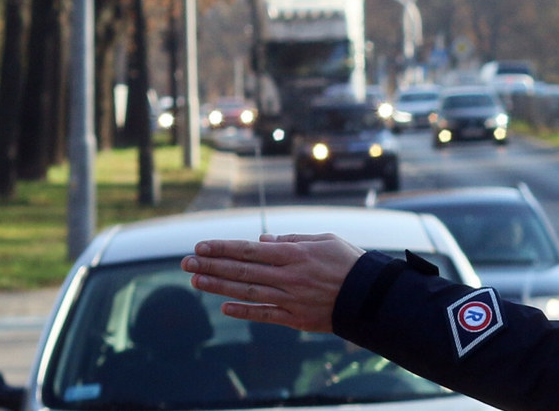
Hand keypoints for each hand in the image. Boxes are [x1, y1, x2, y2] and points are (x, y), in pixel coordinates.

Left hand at [182, 233, 365, 332]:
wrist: (372, 296)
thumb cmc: (350, 262)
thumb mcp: (324, 240)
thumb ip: (291, 240)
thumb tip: (262, 240)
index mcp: (295, 254)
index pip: (249, 250)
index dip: (222, 248)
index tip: (200, 247)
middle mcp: (289, 276)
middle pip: (242, 271)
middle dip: (211, 266)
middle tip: (186, 263)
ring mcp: (291, 299)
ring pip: (248, 292)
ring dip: (219, 286)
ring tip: (196, 281)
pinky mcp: (296, 318)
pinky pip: (265, 314)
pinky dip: (244, 310)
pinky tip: (224, 306)